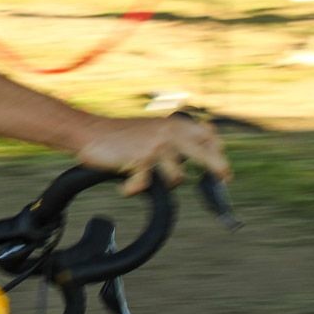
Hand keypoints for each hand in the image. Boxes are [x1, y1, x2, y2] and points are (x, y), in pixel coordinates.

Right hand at [77, 115, 231, 195]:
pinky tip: (126, 186)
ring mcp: (156, 147)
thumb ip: (172, 137)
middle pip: (206, 153)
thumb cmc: (119, 134)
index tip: (223, 167)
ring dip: (165, 183)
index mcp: (173, 125)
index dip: (218, 151)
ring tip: (147, 179)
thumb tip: (195, 155)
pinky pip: (145, 185)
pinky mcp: (141, 160)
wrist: (89, 132)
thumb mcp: (151, 129)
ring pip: (177, 177)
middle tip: (224, 179)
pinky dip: (133, 188)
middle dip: (218, 168)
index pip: (208, 135)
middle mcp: (169, 133)